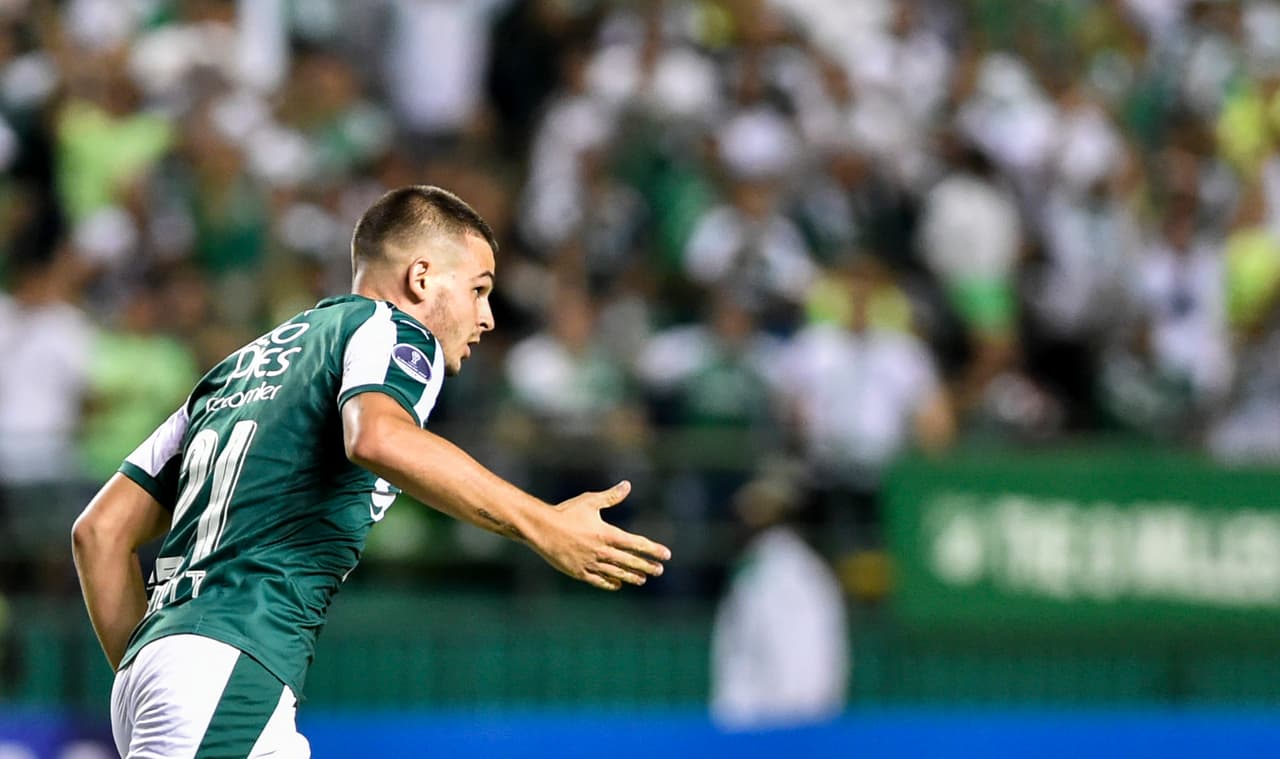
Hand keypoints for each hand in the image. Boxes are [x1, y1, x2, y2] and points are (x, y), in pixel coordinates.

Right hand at [533, 481, 671, 590]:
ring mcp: (591, 563)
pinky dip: (610, 582)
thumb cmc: (566, 512)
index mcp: (607, 534)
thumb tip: (627, 485)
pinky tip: (618, 584)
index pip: (636, 544)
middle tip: (660, 570)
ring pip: (617, 572)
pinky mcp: (579, 572)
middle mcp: (603, 551)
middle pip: (630, 561)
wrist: (542, 529)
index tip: (666, 555)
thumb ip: (611, 497)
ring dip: (631, 576)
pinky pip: (599, 580)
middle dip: (647, 566)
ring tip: (642, 580)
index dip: (652, 550)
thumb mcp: (590, 502)